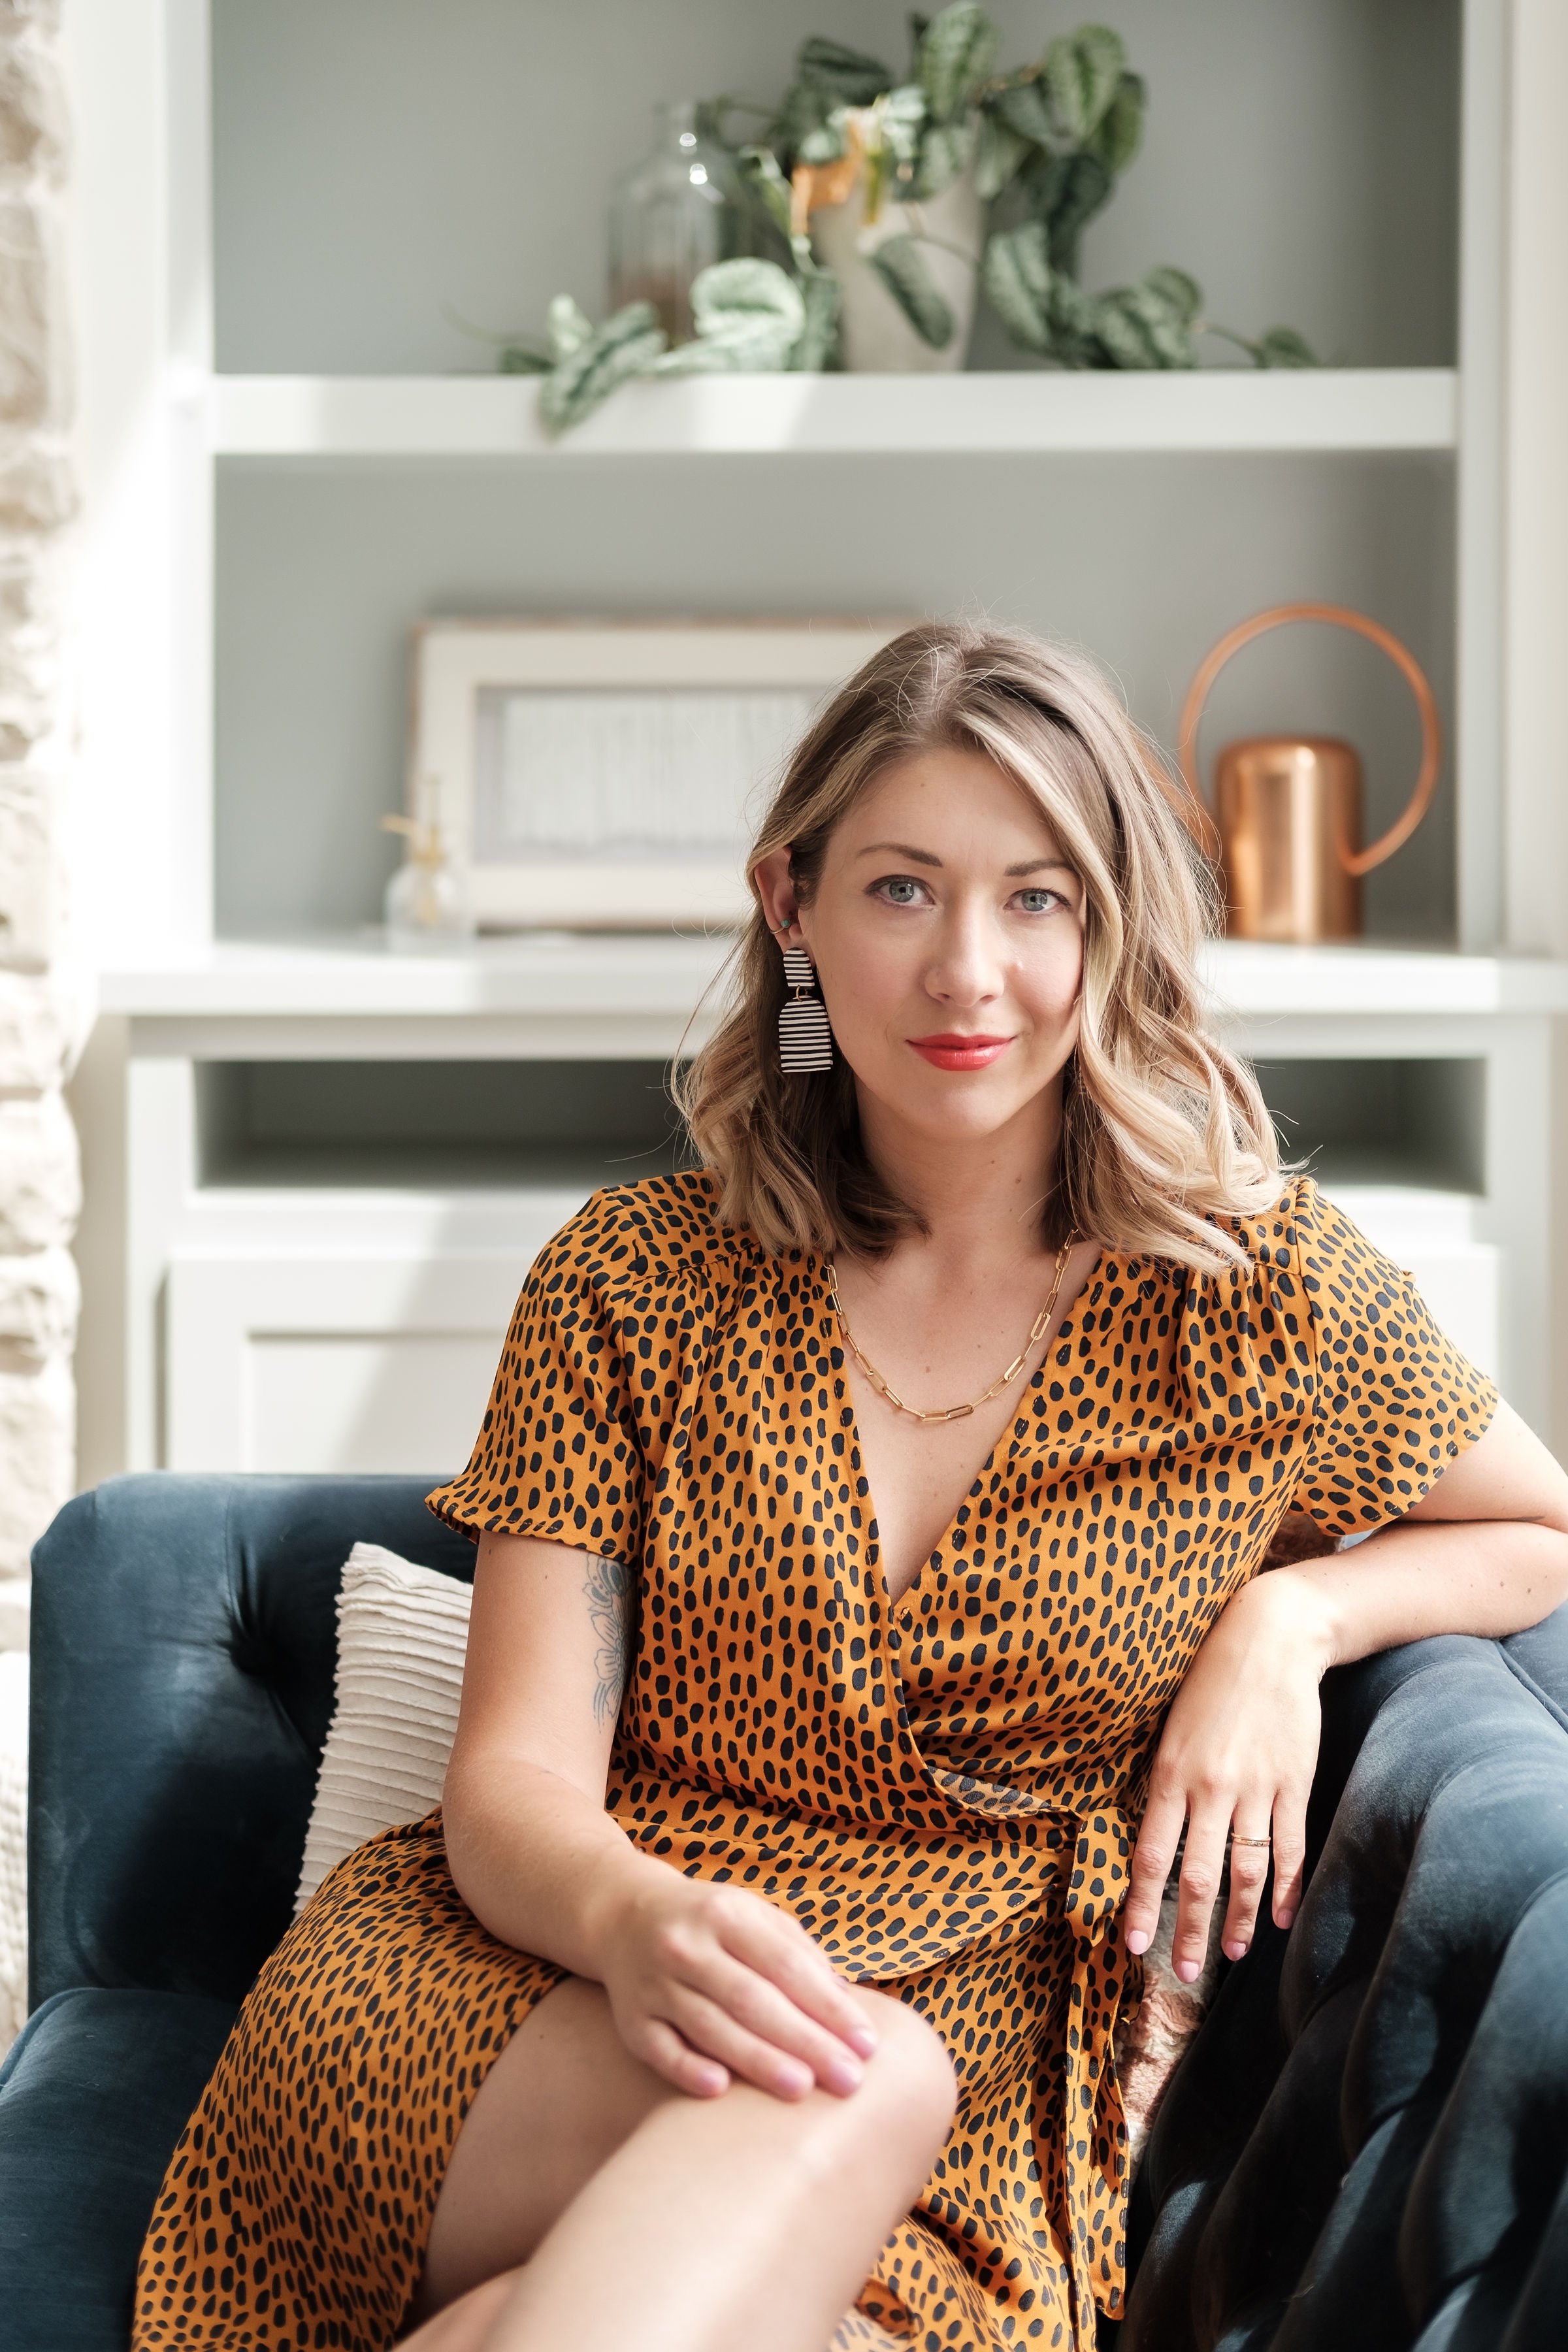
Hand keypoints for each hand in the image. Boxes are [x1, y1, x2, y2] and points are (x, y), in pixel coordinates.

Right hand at [588, 1859, 878, 2101]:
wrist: (622, 1915)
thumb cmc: (710, 1922)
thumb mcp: (754, 1915)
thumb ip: (800, 1952)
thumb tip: (849, 2000)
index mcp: (726, 1915)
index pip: (786, 1965)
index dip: (828, 2006)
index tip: (868, 2044)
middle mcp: (687, 1945)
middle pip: (752, 1999)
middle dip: (805, 2042)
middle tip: (849, 2081)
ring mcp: (655, 1982)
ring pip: (709, 2025)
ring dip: (757, 2060)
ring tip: (802, 2090)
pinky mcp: (631, 2018)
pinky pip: (659, 2047)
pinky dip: (686, 2067)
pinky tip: (719, 2089)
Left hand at [1123, 1572, 1332, 1979]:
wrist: (1271, 1639)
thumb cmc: (1209, 1680)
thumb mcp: (1170, 1728)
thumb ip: (1163, 1784)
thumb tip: (1152, 1840)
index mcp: (1171, 1773)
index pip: (1150, 1855)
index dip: (1140, 1906)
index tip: (1133, 1947)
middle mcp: (1212, 1788)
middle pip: (1197, 1876)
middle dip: (1188, 1930)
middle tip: (1184, 1974)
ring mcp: (1258, 1789)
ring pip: (1245, 1873)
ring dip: (1237, 1921)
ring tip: (1229, 1955)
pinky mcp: (1295, 1784)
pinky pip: (1289, 1848)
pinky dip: (1285, 1888)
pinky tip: (1282, 1918)